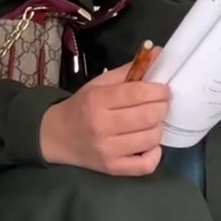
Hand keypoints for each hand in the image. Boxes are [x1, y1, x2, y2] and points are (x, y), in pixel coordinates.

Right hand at [38, 65, 169, 176]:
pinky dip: (155, 154)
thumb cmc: (82, 106)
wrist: (56, 136)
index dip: (158, 90)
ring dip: (158, 128)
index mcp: (97, 100)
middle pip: (148, 116)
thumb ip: (130, 70)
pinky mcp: (112, 168)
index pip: (137, 93)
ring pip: (151, 138)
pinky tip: (149, 144)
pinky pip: (146, 165)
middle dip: (162, 107)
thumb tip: (159, 52)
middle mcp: (101, 126)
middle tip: (160, 105)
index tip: (163, 90)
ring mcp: (108, 150)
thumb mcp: (100, 83)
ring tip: (151, 123)